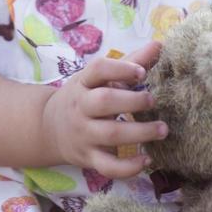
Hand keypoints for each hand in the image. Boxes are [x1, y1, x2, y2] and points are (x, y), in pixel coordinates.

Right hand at [41, 40, 168, 178]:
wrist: (48, 129)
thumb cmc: (84, 97)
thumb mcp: (99, 78)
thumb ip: (130, 62)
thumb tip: (159, 44)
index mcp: (84, 83)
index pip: (98, 70)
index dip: (120, 69)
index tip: (142, 72)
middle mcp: (81, 108)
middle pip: (103, 102)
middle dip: (132, 101)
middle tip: (154, 100)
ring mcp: (84, 135)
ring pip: (110, 135)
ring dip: (139, 132)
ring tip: (162, 129)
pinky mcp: (89, 158)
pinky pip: (107, 166)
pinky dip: (128, 167)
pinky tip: (147, 159)